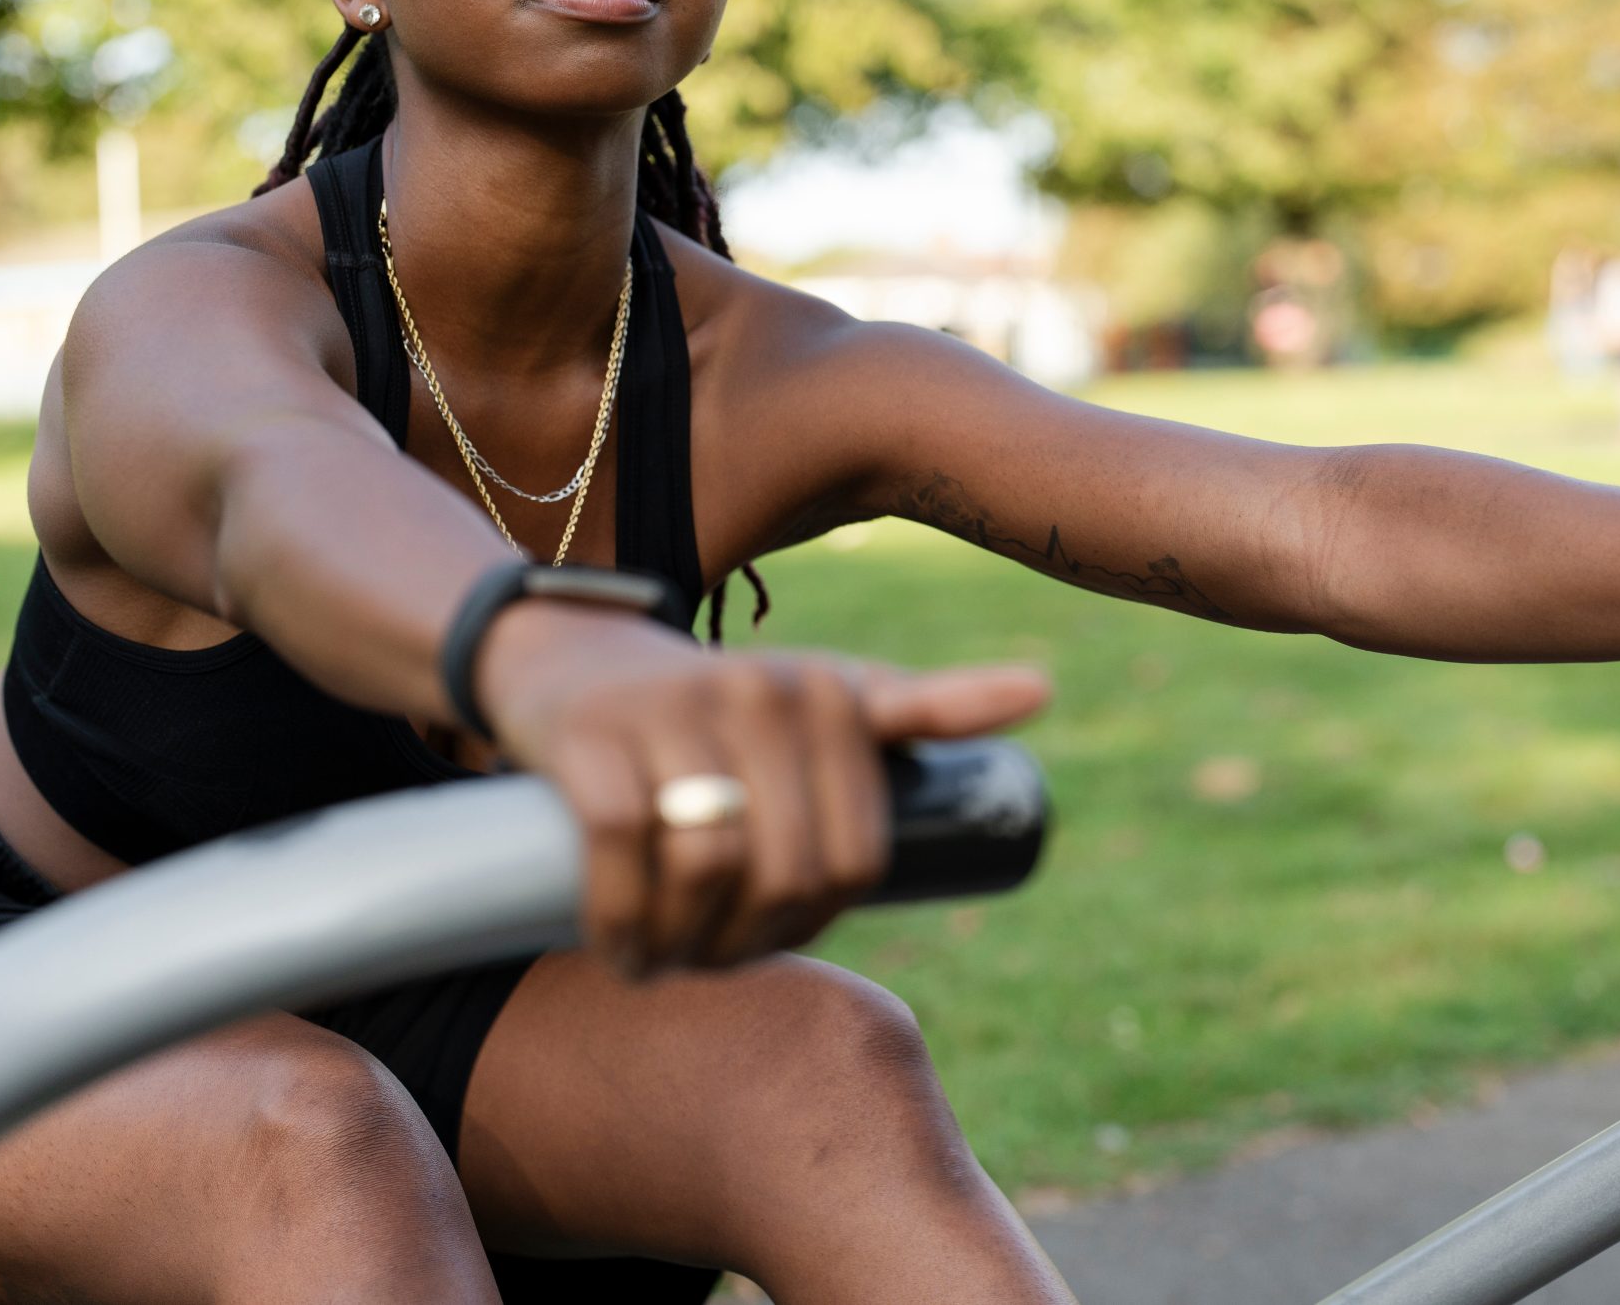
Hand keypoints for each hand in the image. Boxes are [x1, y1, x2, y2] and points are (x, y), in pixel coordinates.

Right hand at [473, 603, 1050, 977]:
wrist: (574, 656)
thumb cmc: (723, 706)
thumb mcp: (832, 696)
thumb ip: (927, 706)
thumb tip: (1045, 689)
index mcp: (837, 694)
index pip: (857, 859)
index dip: (816, 922)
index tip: (771, 937)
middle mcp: (767, 690)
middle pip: (788, 873)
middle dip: (748, 944)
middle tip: (707, 963)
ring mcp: (678, 709)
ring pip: (710, 864)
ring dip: (685, 945)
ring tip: (663, 963)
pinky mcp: (595, 735)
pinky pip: (625, 849)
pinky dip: (624, 921)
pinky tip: (621, 953)